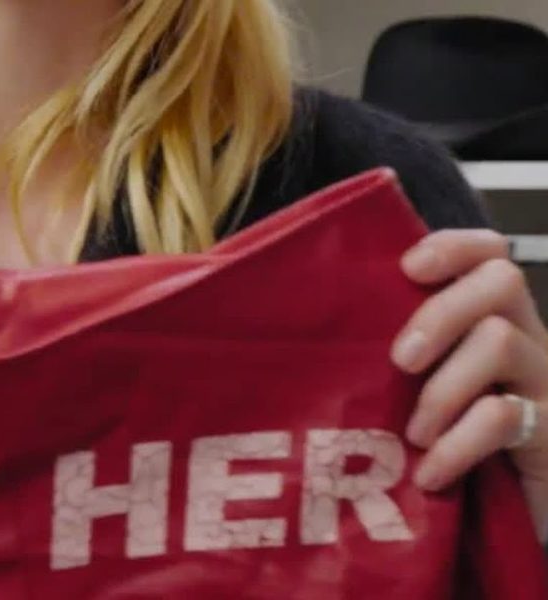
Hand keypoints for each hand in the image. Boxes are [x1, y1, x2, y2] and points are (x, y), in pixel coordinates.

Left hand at [392, 229, 547, 541]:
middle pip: (501, 281)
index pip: (489, 253)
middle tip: (400, 360)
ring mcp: (545, 384)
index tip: (408, 268)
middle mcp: (527, 339)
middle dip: (441, 312)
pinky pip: (502, 417)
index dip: (454, 247)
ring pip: (500, 341)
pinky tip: (430, 474)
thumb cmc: (448, 447)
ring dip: (442, 388)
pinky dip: (456, 446)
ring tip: (413, 435)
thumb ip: (401, 356)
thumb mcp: (418, 392)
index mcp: (492, 319)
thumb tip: (327, 327)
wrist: (507, 517)